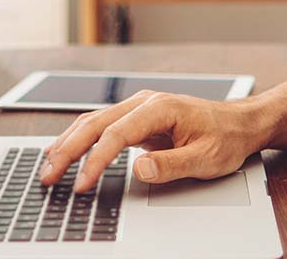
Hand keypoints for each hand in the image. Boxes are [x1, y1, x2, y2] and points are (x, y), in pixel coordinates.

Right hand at [39, 90, 271, 189]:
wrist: (238, 123)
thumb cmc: (225, 138)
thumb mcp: (206, 158)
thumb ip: (172, 164)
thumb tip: (138, 169)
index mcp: (160, 108)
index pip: (116, 134)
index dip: (96, 160)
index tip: (82, 183)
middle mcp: (143, 102)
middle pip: (95, 123)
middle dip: (68, 150)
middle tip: (49, 176)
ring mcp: (138, 108)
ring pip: (92, 122)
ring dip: (67, 144)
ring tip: (48, 168)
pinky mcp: (136, 118)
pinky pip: (100, 126)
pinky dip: (78, 138)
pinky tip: (62, 150)